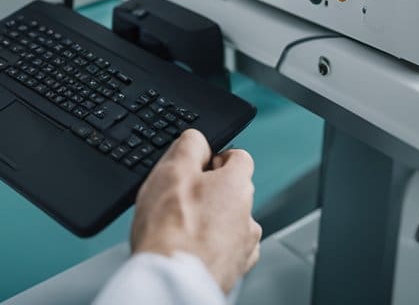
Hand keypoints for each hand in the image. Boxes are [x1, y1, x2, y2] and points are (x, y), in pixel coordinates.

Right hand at [130, 129, 260, 293]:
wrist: (170, 280)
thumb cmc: (170, 231)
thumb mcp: (172, 169)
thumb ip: (190, 145)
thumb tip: (198, 139)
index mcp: (237, 186)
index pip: (239, 156)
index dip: (215, 157)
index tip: (198, 165)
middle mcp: (248, 215)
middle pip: (233, 189)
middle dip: (210, 190)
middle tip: (180, 198)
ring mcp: (244, 246)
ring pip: (230, 221)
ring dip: (212, 220)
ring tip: (181, 228)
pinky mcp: (234, 270)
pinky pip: (227, 249)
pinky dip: (212, 246)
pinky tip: (190, 247)